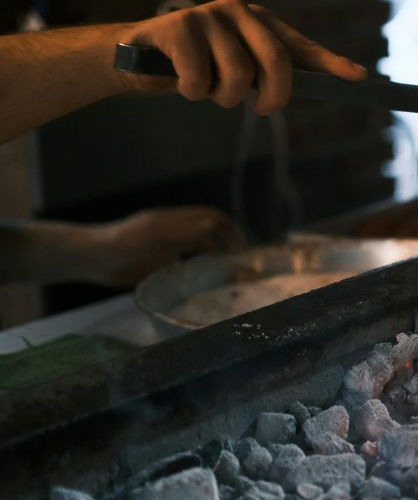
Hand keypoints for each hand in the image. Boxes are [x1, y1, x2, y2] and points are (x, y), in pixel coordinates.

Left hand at [86, 206, 244, 286]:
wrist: (92, 259)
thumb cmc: (122, 245)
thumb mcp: (155, 234)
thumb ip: (185, 230)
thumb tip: (215, 225)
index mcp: (174, 221)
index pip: (212, 218)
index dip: (230, 230)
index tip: (241, 249)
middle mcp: (174, 231)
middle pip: (210, 231)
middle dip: (229, 242)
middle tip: (242, 263)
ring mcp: (167, 246)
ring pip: (201, 246)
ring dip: (217, 255)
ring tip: (231, 273)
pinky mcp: (159, 262)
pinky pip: (188, 262)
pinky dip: (201, 268)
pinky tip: (207, 280)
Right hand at [114, 0, 366, 113]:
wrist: (137, 58)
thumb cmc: (198, 66)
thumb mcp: (239, 68)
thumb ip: (270, 73)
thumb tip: (314, 87)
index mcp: (259, 21)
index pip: (300, 45)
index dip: (330, 63)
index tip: (359, 77)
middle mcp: (238, 11)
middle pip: (277, 61)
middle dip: (274, 96)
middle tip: (263, 109)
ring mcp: (208, 16)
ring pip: (238, 76)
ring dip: (223, 98)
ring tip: (207, 91)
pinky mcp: (179, 28)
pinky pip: (201, 78)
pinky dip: (192, 91)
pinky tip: (181, 82)